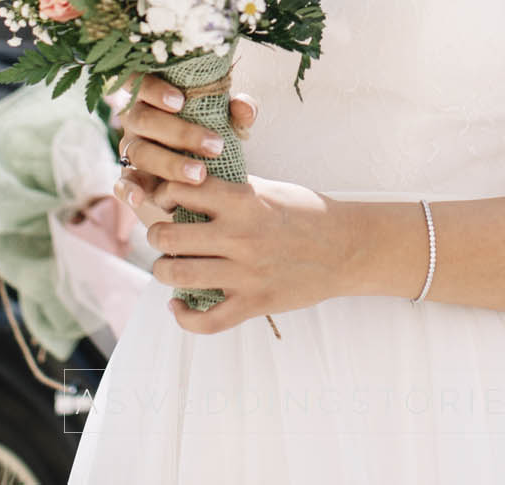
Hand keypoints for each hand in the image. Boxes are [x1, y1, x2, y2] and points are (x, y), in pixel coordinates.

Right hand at [112, 74, 257, 229]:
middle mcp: (136, 120)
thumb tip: (244, 108)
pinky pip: (122, 184)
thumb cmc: (212, 130)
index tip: (181, 102)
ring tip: (200, 175)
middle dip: (180, 133)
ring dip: (169, 164)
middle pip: (144, 120)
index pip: (143, 83)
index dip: (155, 90)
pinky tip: (140, 199)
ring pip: (139, 152)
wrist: (206, 166)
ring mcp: (131, 149)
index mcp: (153, 96)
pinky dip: (128, 191)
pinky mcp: (131, 178)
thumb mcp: (227, 118)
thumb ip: (238, 110)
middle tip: (215, 147)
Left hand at [138, 170, 353, 333]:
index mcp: (243, 200)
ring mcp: (246, 273)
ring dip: (163, 271)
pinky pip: (206, 321)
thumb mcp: (268, 189)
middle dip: (156, 236)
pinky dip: (183, 316)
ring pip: (178, 276)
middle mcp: (240, 236)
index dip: (164, 194)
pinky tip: (179, 305)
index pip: (179, 190)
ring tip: (169, 267)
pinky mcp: (255, 303)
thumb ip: (229, 188)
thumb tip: (188, 182)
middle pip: (168, 236)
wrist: (348, 247)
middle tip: (162, 236)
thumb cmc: (306, 212)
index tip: (168, 201)